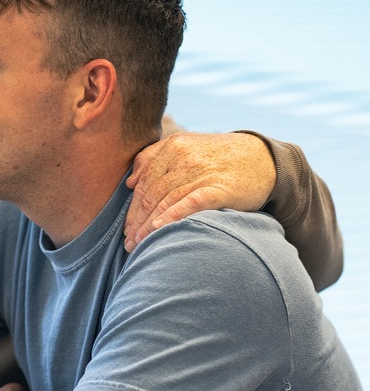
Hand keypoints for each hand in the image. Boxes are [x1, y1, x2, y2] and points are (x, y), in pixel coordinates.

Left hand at [124, 132, 275, 250]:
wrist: (265, 160)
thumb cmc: (221, 159)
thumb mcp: (188, 147)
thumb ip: (155, 157)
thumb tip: (130, 181)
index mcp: (173, 146)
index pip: (144, 182)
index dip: (132, 207)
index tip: (126, 228)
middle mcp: (184, 156)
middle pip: (152, 194)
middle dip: (137, 221)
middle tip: (128, 242)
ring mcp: (201, 171)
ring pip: (166, 201)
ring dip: (148, 226)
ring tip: (138, 244)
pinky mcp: (219, 188)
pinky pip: (189, 203)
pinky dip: (171, 216)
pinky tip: (159, 230)